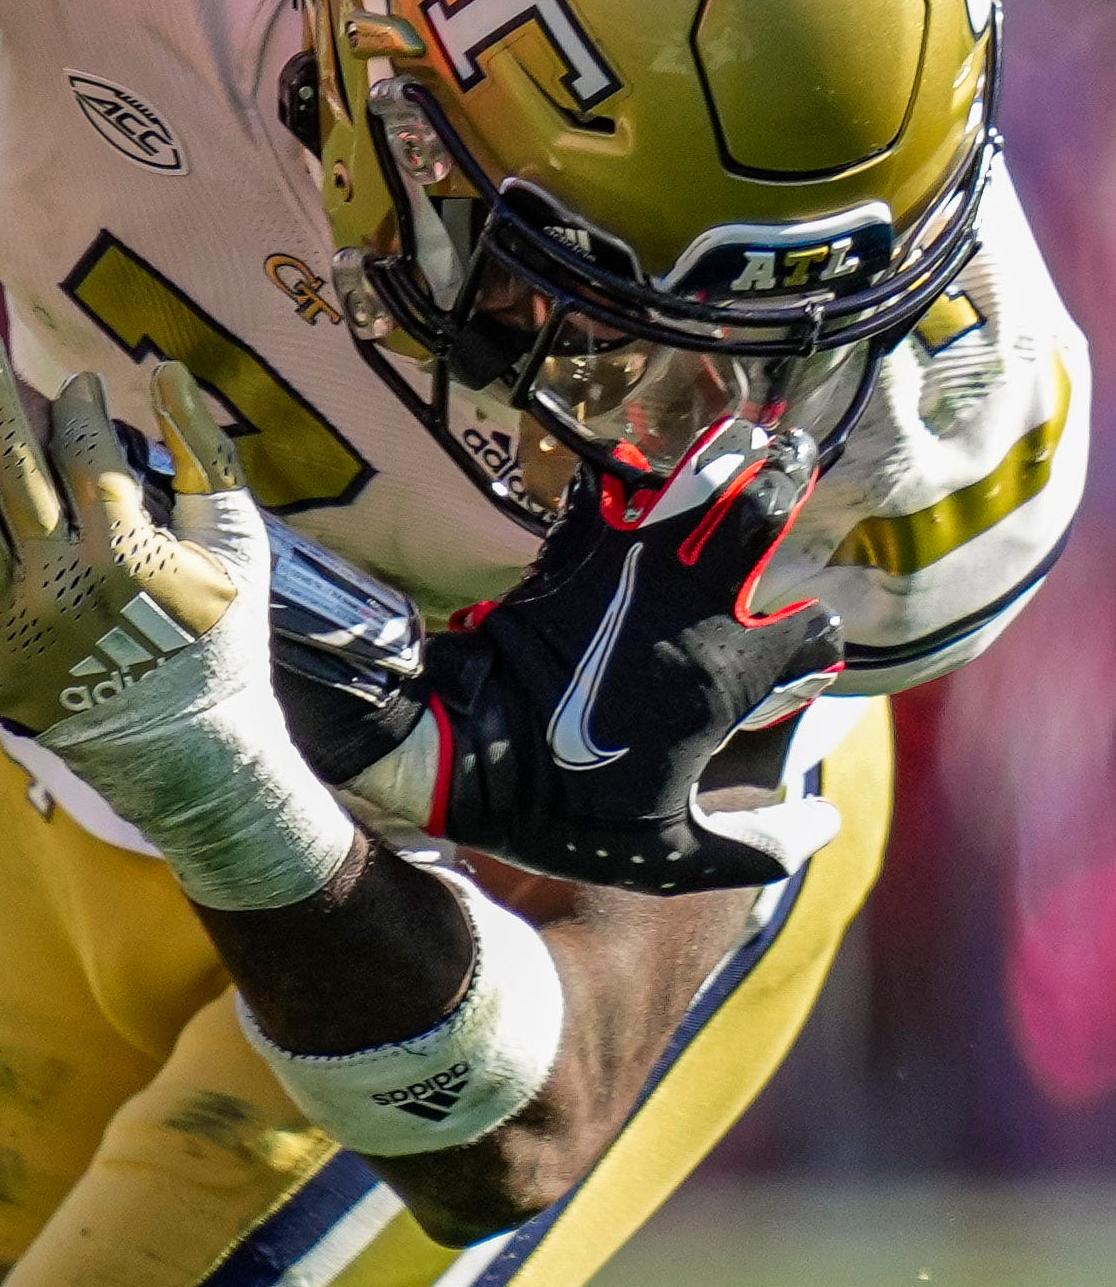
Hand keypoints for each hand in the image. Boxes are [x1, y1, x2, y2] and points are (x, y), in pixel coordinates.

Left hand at [0, 312, 356, 909]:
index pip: (87, 453)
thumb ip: (206, 454)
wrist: (187, 754)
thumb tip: (165, 366)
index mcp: (131, 553)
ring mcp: (13, 629)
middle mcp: (65, 586)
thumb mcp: (235, 542)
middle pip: (14, 468)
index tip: (68, 378)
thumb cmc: (216, 638)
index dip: (74, 405)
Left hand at [414, 417, 843, 892]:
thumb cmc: (564, 808)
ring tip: (745, 432)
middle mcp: (686, 611)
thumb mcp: (671, 854)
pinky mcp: (568, 559)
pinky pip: (604, 501)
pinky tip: (633, 469)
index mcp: (722, 678)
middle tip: (792, 462)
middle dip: (783, 486)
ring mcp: (625, 573)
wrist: (459, 752)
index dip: (814, 643)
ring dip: (719, 459)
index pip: (812, 635)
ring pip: (690, 489)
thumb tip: (827, 826)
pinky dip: (623, 481)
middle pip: (759, 520)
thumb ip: (757, 846)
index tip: (799, 653)